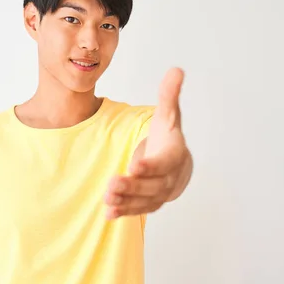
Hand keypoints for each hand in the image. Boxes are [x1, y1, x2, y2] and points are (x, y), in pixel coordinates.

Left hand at [104, 67, 191, 218]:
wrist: (176, 164)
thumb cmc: (168, 137)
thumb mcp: (169, 116)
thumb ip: (168, 95)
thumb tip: (176, 70)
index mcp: (174, 154)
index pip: (165, 162)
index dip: (151, 165)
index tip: (135, 165)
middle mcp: (170, 177)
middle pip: (153, 185)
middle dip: (133, 186)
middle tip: (112, 184)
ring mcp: (160, 193)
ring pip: (145, 200)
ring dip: (127, 201)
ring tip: (107, 198)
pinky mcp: (150, 203)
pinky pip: (138, 210)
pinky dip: (124, 212)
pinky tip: (108, 213)